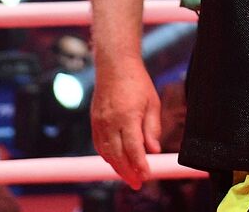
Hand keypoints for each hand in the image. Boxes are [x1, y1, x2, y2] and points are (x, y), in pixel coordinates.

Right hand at [91, 57, 161, 189]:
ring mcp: (99, 122)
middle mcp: (110, 122)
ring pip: (107, 153)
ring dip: (117, 168)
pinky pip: (99, 145)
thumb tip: (153, 150)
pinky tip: (116, 162)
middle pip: (118, 155)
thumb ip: (152, 128)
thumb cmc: (137, 82)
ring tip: (129, 176)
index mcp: (127, 116)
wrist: (114, 65)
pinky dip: (108, 157)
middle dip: (128, 172)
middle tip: (138, 183)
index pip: (133, 148)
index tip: (147, 176)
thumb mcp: (152, 103)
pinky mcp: (94, 122)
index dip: (140, 165)